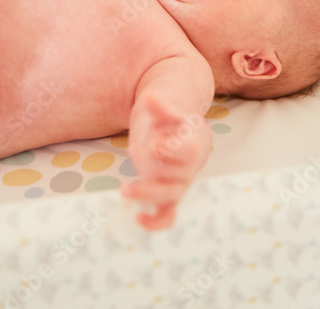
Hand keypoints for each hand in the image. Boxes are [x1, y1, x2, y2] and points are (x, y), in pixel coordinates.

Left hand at [122, 93, 211, 229]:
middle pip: (178, 177)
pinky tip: (138, 219)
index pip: (188, 152)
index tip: (154, 141)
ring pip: (171, 197)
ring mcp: (179, 183)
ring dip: (148, 195)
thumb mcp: (165, 109)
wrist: (177, 132)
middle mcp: (190, 168)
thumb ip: (160, 106)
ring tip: (124, 190)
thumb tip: (150, 97)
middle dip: (154, 166)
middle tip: (134, 150)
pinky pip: (167, 215)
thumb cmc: (171, 120)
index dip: (170, 149)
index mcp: (195, 144)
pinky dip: (156, 222)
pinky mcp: (168, 195)